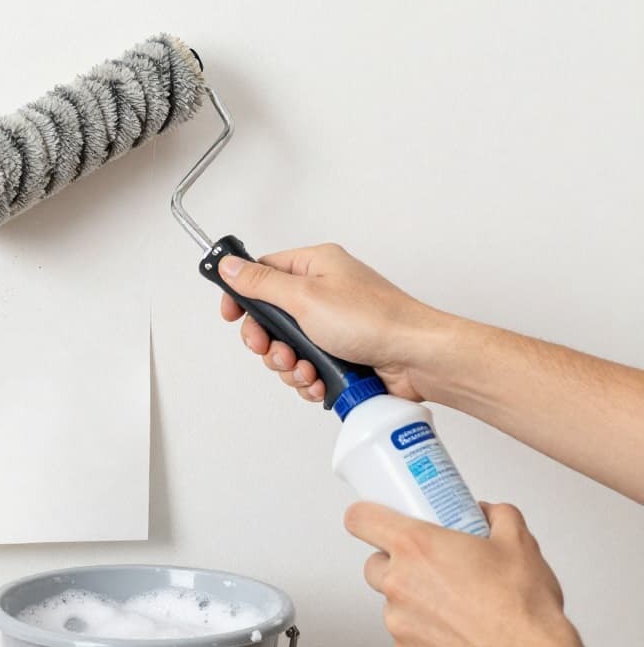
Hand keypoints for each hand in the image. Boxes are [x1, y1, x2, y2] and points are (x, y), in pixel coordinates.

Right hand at [215, 243, 444, 401]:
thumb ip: (261, 283)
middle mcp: (323, 292)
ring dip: (289, 365)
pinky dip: (308, 377)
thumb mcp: (305, 297)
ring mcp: (332, 324)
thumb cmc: (374, 320)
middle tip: (275, 351)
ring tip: (306, 369)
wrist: (417, 359)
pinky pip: (307, 366)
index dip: (242, 295)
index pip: (262, 272)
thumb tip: (229, 265)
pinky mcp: (341, 352)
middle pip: (270, 317)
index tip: (231, 315)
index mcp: (314, 266)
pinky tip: (320, 380)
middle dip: (268, 342)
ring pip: (287, 347)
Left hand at [346, 501, 589, 646]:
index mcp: (416, 547)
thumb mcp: (520, 544)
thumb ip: (497, 516)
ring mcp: (399, 624)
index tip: (376, 518)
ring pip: (392, 603)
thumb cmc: (523, 612)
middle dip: (396, 563)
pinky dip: (424, 632)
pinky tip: (455, 631)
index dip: (366, 515)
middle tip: (430, 567)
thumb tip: (489, 513)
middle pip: (374, 564)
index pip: (360, 519)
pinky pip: (405, 636)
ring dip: (414, 601)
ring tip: (454, 605)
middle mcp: (400, 584)